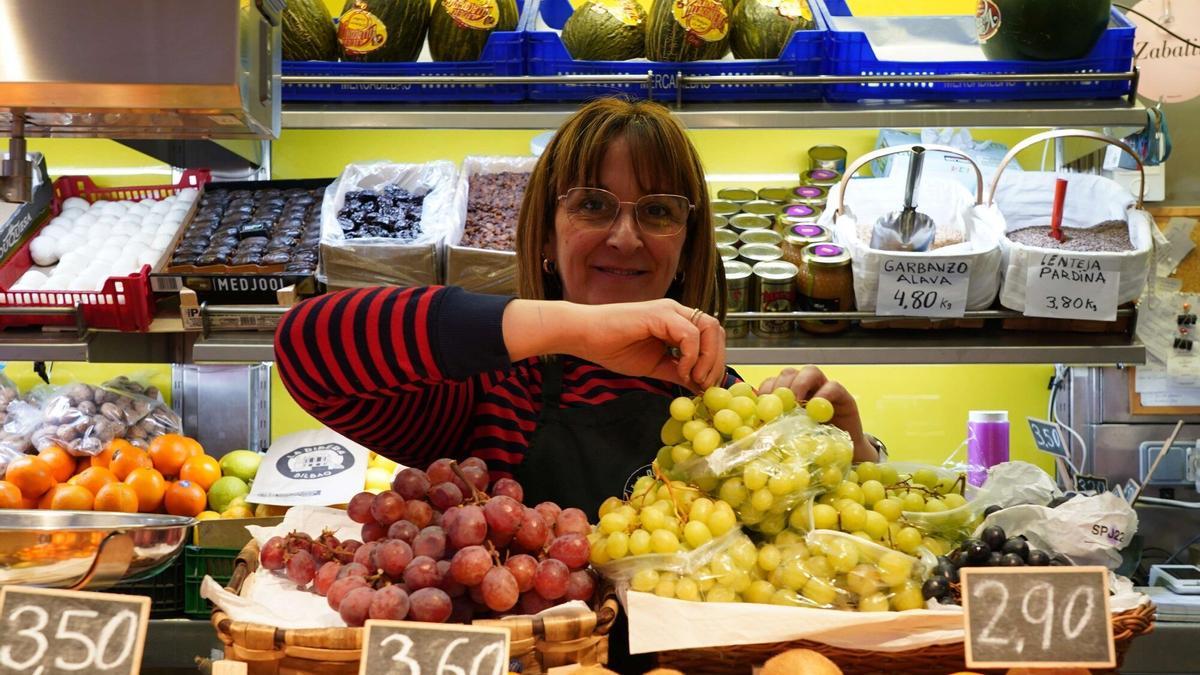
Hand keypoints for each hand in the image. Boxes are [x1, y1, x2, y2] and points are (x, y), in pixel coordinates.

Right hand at [572, 299, 725, 391]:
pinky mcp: (659, 314)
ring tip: (696, 379)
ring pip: (708, 327)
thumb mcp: (654, 366)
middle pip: (715, 330)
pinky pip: (688, 333)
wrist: (583, 335)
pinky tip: (680, 370)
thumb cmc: (611, 347)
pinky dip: (691, 355)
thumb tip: (699, 386)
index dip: (715, 361)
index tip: (707, 386)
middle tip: (707, 384)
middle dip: (717, 360)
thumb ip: (677, 373)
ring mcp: (668, 310)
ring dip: (708, 357)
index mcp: (676, 322)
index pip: (710, 336)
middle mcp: (676, 312)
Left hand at [758, 366, 875, 460]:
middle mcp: (805, 388)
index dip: (766, 390)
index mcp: (788, 395)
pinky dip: (823, 395)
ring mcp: (824, 388)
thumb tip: (754, 431)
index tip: (761, 404)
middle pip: (789, 373)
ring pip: (810, 372)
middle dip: (781, 385)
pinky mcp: (843, 396)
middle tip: (778, 403)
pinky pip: (832, 387)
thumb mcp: (791, 436)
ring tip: (795, 402)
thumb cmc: (813, 445)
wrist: (845, 455)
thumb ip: (775, 429)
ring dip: (800, 384)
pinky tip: (815, 408)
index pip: (772, 383)